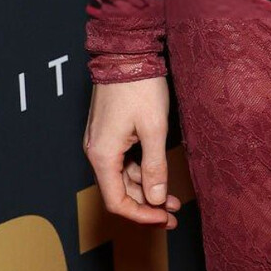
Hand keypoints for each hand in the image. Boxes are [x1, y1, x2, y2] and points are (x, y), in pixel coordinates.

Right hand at [84, 74, 181, 228]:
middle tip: (173, 215)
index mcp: (103, 155)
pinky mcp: (109, 132)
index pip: (117, 202)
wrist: (126, 52)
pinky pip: (123, 161)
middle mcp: (97, 152)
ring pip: (123, 176)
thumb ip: (155, 167)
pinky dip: (141, 171)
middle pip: (119, 191)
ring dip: (147, 189)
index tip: (164, 218)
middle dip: (147, 205)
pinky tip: (160, 174)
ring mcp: (102, 141)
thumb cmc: (139, 86)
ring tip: (174, 199)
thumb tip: (157, 199)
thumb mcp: (154, 128)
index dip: (141, 215)